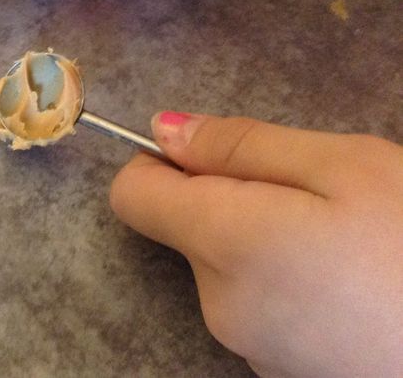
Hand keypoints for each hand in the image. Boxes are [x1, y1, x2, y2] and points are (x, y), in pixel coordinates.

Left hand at [110, 112, 402, 377]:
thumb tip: (162, 131)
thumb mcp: (342, 166)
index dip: (160, 163)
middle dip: (235, 199)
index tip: (214, 154)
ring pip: (227, 265)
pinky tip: (352, 284)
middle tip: (320, 197)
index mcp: (221, 242)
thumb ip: (240, 145)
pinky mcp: (282, 372)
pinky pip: (261, 304)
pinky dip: (289, 283)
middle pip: (187, 228)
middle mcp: (216, 302)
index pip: (132, 195)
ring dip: (266, 240)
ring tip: (347, 243)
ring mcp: (249, 347)